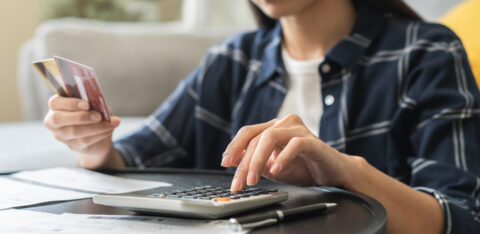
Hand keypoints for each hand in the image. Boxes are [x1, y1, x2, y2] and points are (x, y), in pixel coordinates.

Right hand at [44, 95, 120, 161]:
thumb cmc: (95, 111)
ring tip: (111, 123)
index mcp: (57, 105)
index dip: (70, 103)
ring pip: (74, 131)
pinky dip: (100, 133)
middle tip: (98, 116)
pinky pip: (84, 140)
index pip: (55, 103)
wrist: (100, 132)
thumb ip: (93, 101)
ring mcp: (61, 135)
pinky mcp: (72, 146)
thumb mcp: (95, 103)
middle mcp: (54, 121)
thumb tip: (98, 102)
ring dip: (96, 126)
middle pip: (58, 119)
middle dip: (80, 116)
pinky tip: (110, 129)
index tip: (87, 105)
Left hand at [221, 114, 356, 191]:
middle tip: (238, 183)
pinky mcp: (312, 141)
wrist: (333, 174)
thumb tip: (233, 163)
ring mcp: (298, 129)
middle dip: (244, 162)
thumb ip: (255, 163)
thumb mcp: (272, 168)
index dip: (234, 147)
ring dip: (257, 160)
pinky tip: (276, 170)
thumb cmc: (304, 168)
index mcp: (274, 127)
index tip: (224, 164)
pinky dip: (282, 158)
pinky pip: (294, 144)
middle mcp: (284, 123)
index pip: (248, 132)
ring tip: (253, 179)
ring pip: (270, 137)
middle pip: (256, 137)